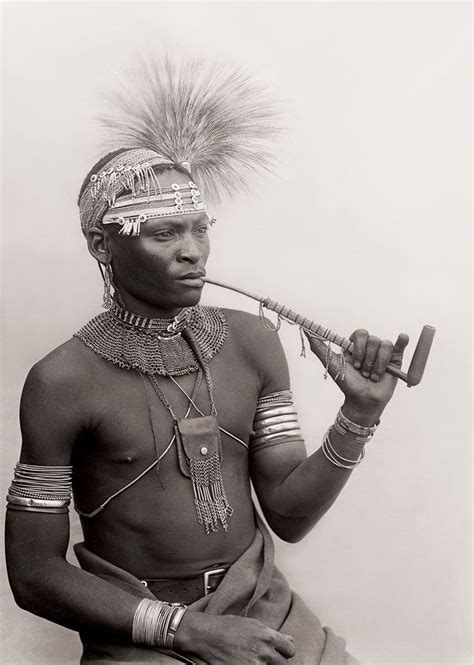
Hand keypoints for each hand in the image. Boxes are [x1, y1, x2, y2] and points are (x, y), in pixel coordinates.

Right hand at [174, 611, 294, 663]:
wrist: (204, 636)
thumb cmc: (226, 627)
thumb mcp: (251, 624)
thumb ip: (272, 633)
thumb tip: (290, 639)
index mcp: (267, 635)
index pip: (290, 650)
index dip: (285, 651)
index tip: (278, 652)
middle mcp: (263, 651)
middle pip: (283, 664)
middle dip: (275, 661)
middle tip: (263, 658)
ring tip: (251, 659)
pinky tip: (243, 662)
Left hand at [307, 329, 408, 422]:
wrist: (361, 401)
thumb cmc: (347, 383)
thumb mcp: (331, 364)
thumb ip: (319, 348)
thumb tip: (307, 330)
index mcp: (356, 345)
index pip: (360, 334)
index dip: (358, 347)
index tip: (354, 363)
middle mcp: (370, 347)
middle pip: (372, 340)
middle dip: (367, 359)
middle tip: (363, 372)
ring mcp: (383, 353)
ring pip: (384, 346)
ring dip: (377, 364)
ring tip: (372, 376)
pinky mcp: (395, 360)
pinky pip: (399, 345)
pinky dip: (402, 341)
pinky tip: (402, 337)